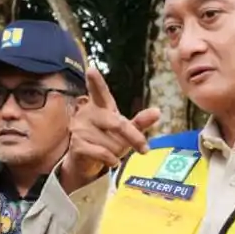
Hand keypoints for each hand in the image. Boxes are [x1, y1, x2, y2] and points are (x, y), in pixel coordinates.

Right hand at [60, 68, 161, 191]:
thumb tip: (158, 112)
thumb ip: (140, 122)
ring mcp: (80, 129)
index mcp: (100, 106)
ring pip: (111, 143)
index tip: (91, 70)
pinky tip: (112, 162)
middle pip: (117, 123)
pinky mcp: (76, 145)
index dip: (95, 82)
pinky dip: (112, 160)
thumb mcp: (125, 131)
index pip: (99, 92)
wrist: (86, 163)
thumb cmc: (107, 141)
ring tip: (113, 154)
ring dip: (118, 153)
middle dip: (134, 138)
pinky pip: (102, 153)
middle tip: (145, 150)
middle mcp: (88, 114)